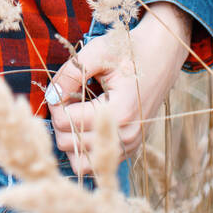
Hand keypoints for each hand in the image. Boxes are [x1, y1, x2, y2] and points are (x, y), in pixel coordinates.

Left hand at [45, 2, 191, 179]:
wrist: (161, 55)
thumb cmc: (129, 49)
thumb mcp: (97, 51)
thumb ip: (70, 74)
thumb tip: (51, 96)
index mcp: (119, 112)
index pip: (66, 122)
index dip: (56, 103)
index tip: (61, 87)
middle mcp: (126, 136)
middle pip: (68, 144)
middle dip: (60, 119)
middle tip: (67, 96)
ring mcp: (129, 145)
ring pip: (80, 162)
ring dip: (69, 138)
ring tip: (76, 110)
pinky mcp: (129, 148)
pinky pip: (96, 161)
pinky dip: (83, 146)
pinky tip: (86, 120)